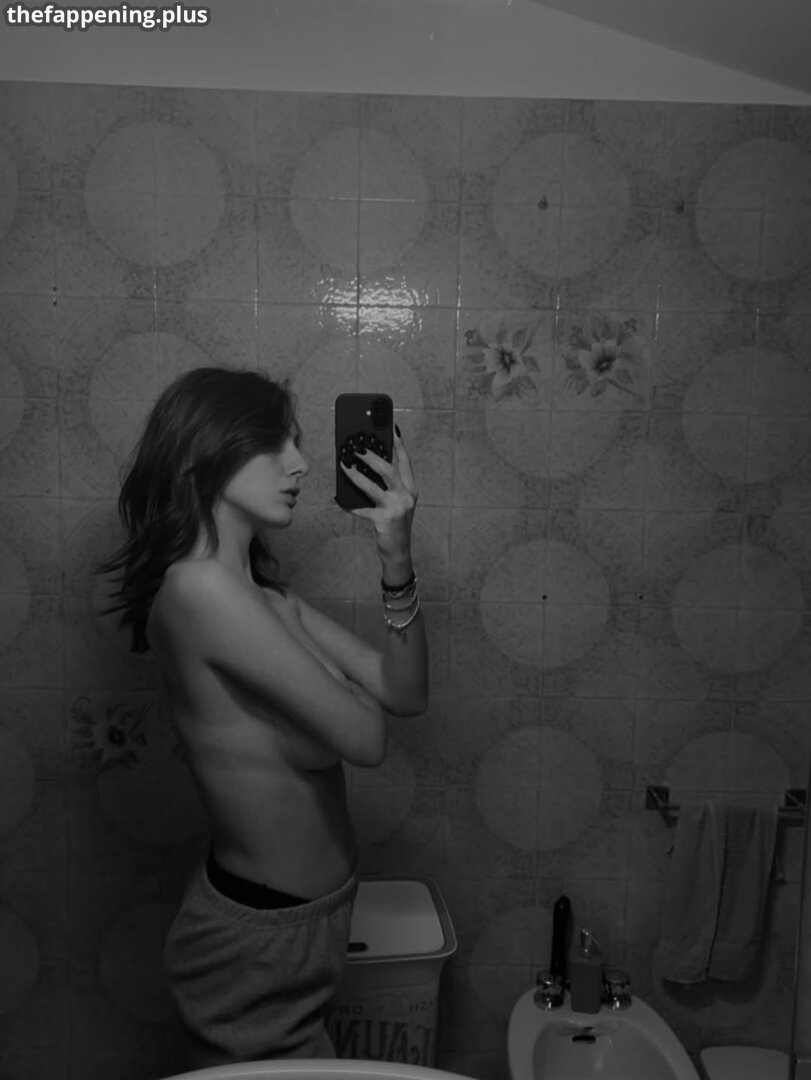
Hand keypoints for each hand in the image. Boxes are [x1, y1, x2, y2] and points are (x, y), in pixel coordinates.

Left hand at [338, 425, 417, 554]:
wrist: (400, 552)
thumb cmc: (395, 524)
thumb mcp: (398, 502)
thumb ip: (389, 485)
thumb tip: (370, 464)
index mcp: (411, 489)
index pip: (405, 461)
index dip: (398, 444)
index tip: (391, 427)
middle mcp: (406, 496)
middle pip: (388, 470)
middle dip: (371, 456)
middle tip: (356, 446)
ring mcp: (395, 508)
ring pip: (373, 487)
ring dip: (355, 475)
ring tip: (343, 465)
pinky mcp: (383, 521)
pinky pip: (361, 510)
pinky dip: (348, 505)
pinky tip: (339, 498)